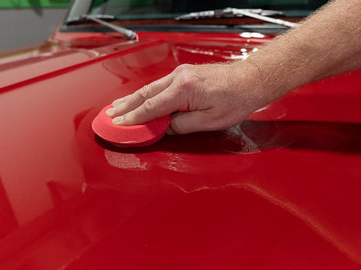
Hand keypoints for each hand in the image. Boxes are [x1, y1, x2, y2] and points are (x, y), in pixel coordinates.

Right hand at [105, 62, 271, 133]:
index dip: (133, 118)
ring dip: (132, 99)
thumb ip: (182, 125)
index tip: (119, 124)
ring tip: (117, 107)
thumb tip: (164, 128)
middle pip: (145, 94)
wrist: (250, 80)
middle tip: (109, 115)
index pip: (151, 107)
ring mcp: (181, 73)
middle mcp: (179, 78)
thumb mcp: (209, 122)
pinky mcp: (184, 73)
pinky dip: (145, 94)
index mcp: (184, 90)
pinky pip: (159, 85)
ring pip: (150, 88)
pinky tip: (138, 98)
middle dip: (125, 106)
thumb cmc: (236, 100)